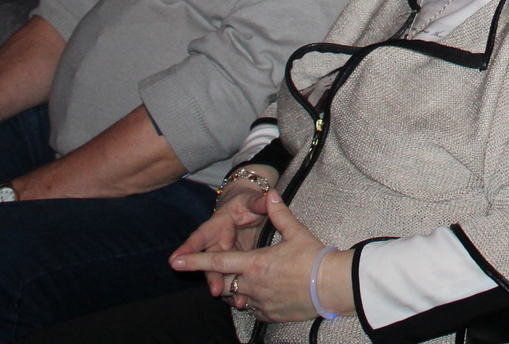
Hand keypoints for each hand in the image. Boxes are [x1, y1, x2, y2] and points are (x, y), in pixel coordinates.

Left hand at [172, 191, 347, 322]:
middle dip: (223, 278)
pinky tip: (266, 293)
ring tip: (252, 280)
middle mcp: (252, 285)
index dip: (195, 262)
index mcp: (255, 264)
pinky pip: (252, 309)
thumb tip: (270, 194)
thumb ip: (279, 214)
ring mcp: (260, 303)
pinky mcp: (269, 315)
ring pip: (237, 298)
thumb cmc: (315, 259)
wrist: (332, 286)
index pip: (218, 263)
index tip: (176, 262)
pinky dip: (253, 301)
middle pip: (226, 282)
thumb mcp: (297, 232)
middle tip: (232, 270)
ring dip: (239, 289)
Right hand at [177, 183, 276, 296]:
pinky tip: (243, 300)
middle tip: (215, 289)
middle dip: (211, 276)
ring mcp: (225, 256)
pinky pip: (232, 278)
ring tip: (235, 300)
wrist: (250, 211)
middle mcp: (217, 244)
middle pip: (209, 262)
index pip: (200, 236)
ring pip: (220, 273)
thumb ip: (258, 201)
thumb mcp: (251, 200)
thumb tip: (268, 198)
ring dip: (225, 287)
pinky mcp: (234, 265)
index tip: (174, 259)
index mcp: (217, 225)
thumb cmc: (246, 203)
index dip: (188, 248)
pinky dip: (236, 290)